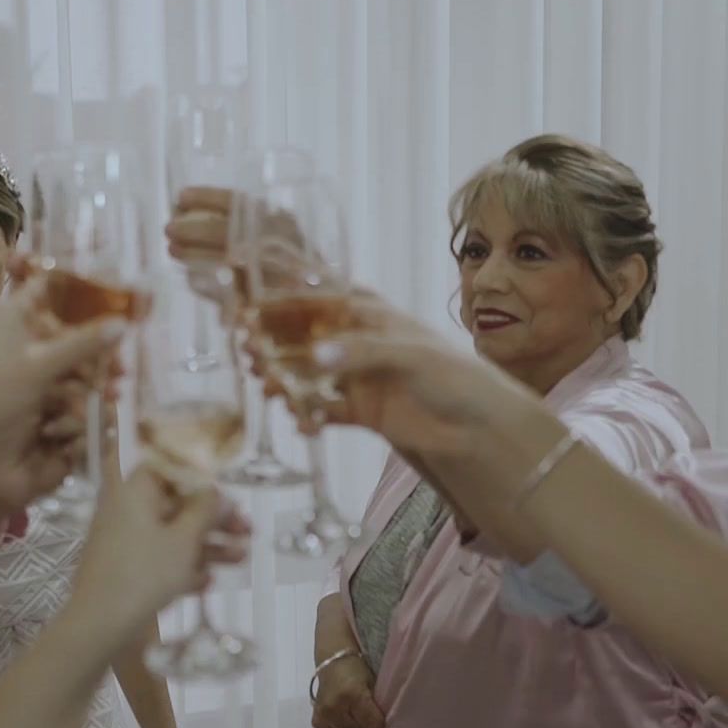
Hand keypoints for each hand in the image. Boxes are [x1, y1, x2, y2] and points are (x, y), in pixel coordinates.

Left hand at [0, 275, 127, 508]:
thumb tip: (124, 321)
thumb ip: (83, 342)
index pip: (46, 294)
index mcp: (15, 326)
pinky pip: (78, 422)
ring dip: (92, 398)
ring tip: (104, 406)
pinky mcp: (47, 432)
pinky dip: (79, 429)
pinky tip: (70, 439)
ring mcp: (38, 396)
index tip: (116, 294)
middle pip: (75, 345)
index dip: (77, 290)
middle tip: (120, 371)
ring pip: (81, 386)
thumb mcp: (36, 363)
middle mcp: (27, 356)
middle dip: (99, 360)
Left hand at [71, 463, 251, 627]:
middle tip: (247, 529)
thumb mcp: (184, 539)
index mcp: (135, 487)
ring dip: (207, 542)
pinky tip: (208, 582)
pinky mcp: (123, 564)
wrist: (98, 625)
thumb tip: (218, 491)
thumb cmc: (144, 573)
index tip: (227, 480)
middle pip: (176, 501)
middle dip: (214, 516)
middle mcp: (126, 505)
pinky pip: (158, 554)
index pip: (166, 462)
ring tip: (241, 558)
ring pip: (171, 530)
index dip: (199, 470)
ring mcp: (123, 536)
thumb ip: (205, 510)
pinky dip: (183, 564)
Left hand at [166, 187, 315, 304]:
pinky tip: (191, 278)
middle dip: (191, 228)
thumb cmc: (296, 266)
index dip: (205, 196)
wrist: (326, 304)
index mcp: (281, 222)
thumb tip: (196, 214)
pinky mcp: (264, 302)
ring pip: (220, 259)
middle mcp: (278, 245)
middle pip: (223, 231)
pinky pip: (226, 290)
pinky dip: (206, 283)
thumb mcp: (281, 235)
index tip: (181, 196)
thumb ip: (248, 226)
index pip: (238, 202)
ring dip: (192, 253)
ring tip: (172, 249)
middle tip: (169, 228)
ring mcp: (272, 274)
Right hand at [271, 295, 527, 456]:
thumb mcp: (410, 355)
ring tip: (268, 388)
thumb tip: (316, 354)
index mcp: (370, 314)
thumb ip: (363, 353)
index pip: (319, 300)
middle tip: (248, 351)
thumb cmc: (453, 375)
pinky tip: (302, 425)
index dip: (283, 302)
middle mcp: (357, 341)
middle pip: (304, 337)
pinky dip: (308, 417)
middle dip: (274, 344)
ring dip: (284, 380)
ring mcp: (355, 377)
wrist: (479, 427)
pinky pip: (322, 411)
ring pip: (307, 374)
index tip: (251, 306)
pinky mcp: (359, 412)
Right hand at [311, 654, 384, 727]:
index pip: (373, 725)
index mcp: (352, 694)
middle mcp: (334, 707)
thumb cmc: (356, 671)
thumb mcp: (372, 684)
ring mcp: (323, 716)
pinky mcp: (316, 722)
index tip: (379, 718)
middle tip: (366, 716)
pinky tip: (344, 724)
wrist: (332, 662)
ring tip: (355, 718)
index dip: (379, 724)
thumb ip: (377, 707)